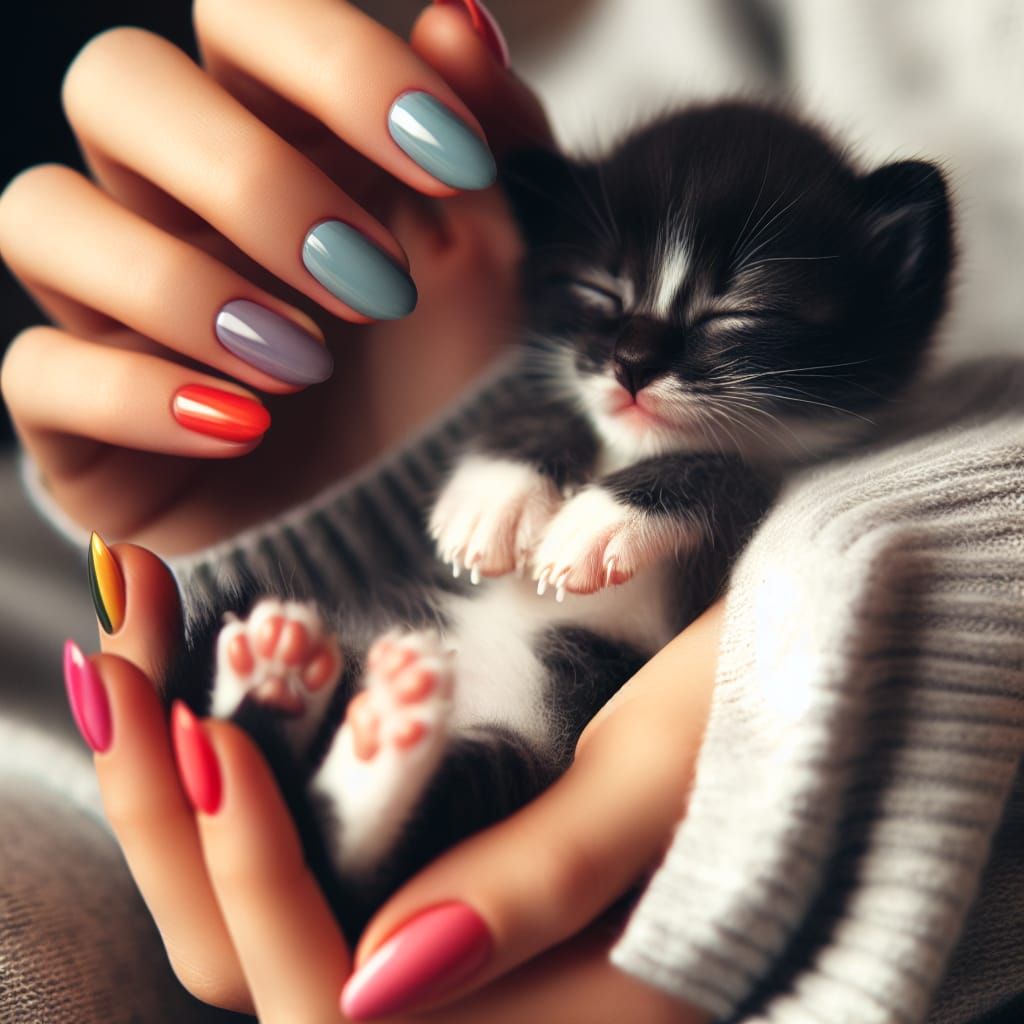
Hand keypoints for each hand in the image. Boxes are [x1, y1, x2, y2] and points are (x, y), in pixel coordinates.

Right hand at [1, 0, 548, 555]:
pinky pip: (37, 371)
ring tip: (305, 365)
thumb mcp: (504, 277)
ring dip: (183, 285)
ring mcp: (114, 306)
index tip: (450, 158)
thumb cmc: (455, 398)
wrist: (412, 540)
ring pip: (41, 213)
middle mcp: (178, 205)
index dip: (337, 64)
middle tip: (372, 284)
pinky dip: (140, 394)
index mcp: (281, 145)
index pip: (242, 17)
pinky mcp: (78, 415)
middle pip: (116, 84)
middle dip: (251, 178)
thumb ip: (494, 151)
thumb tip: (461, 18)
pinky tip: (243, 427)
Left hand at [74, 541, 717, 1021]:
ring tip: (132, 645)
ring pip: (261, 898)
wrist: (805, 667)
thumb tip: (374, 986)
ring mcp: (453, 926)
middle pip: (261, 957)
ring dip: (179, 780)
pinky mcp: (439, 853)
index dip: (256, 879)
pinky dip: (238, 761)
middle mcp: (483, 990)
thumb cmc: (765, 708)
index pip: (335, 1005)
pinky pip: (302, 841)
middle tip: (114, 654)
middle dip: (170, 815)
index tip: (210, 725)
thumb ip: (546, 883)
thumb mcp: (664, 773)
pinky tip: (203, 672)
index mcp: (557, 1010)